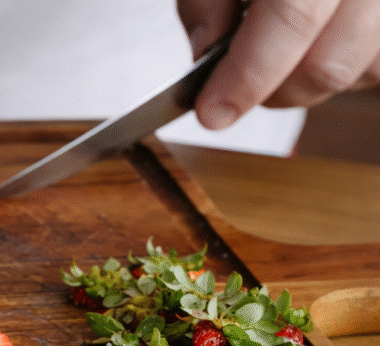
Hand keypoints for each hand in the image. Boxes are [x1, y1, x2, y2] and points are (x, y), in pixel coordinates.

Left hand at [177, 0, 379, 129]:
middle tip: (234, 89)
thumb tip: (206, 59)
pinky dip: (344, 65)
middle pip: (330, 62)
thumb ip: (206, 2)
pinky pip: (379, 63)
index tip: (211, 112)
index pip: (293, 18)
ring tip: (274, 53)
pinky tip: (315, 40)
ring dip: (307, 80)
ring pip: (361, 70)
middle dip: (273, 93)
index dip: (248, 77)